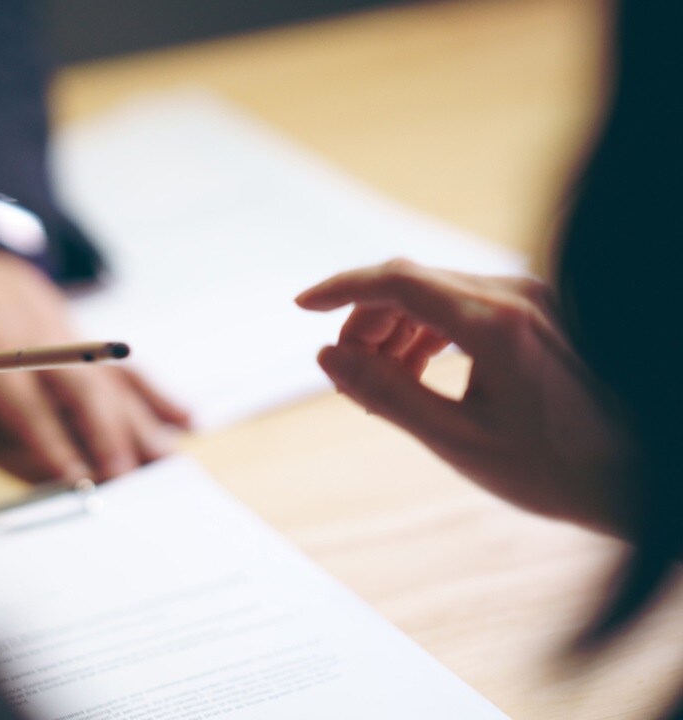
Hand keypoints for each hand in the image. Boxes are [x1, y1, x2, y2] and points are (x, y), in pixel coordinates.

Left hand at [0, 248, 189, 481]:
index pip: (25, 402)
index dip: (49, 440)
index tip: (70, 476)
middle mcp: (37, 339)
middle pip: (78, 392)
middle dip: (103, 435)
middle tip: (123, 477)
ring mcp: (66, 335)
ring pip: (109, 382)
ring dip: (139, 422)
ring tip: (164, 461)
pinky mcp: (83, 335)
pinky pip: (123, 368)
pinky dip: (156, 394)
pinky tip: (185, 420)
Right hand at [296, 259, 632, 534]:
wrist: (643, 478)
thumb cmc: (559, 469)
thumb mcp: (457, 441)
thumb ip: (386, 393)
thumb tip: (328, 357)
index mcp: (496, 322)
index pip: (397, 281)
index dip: (341, 289)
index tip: (301, 306)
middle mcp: (517, 295)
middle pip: (413, 283)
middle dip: (366, 322)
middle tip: (345, 375)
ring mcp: (534, 299)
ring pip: (437, 292)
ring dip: (396, 329)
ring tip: (379, 384)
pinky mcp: (542, 312)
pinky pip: (466, 304)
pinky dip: (429, 331)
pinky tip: (418, 373)